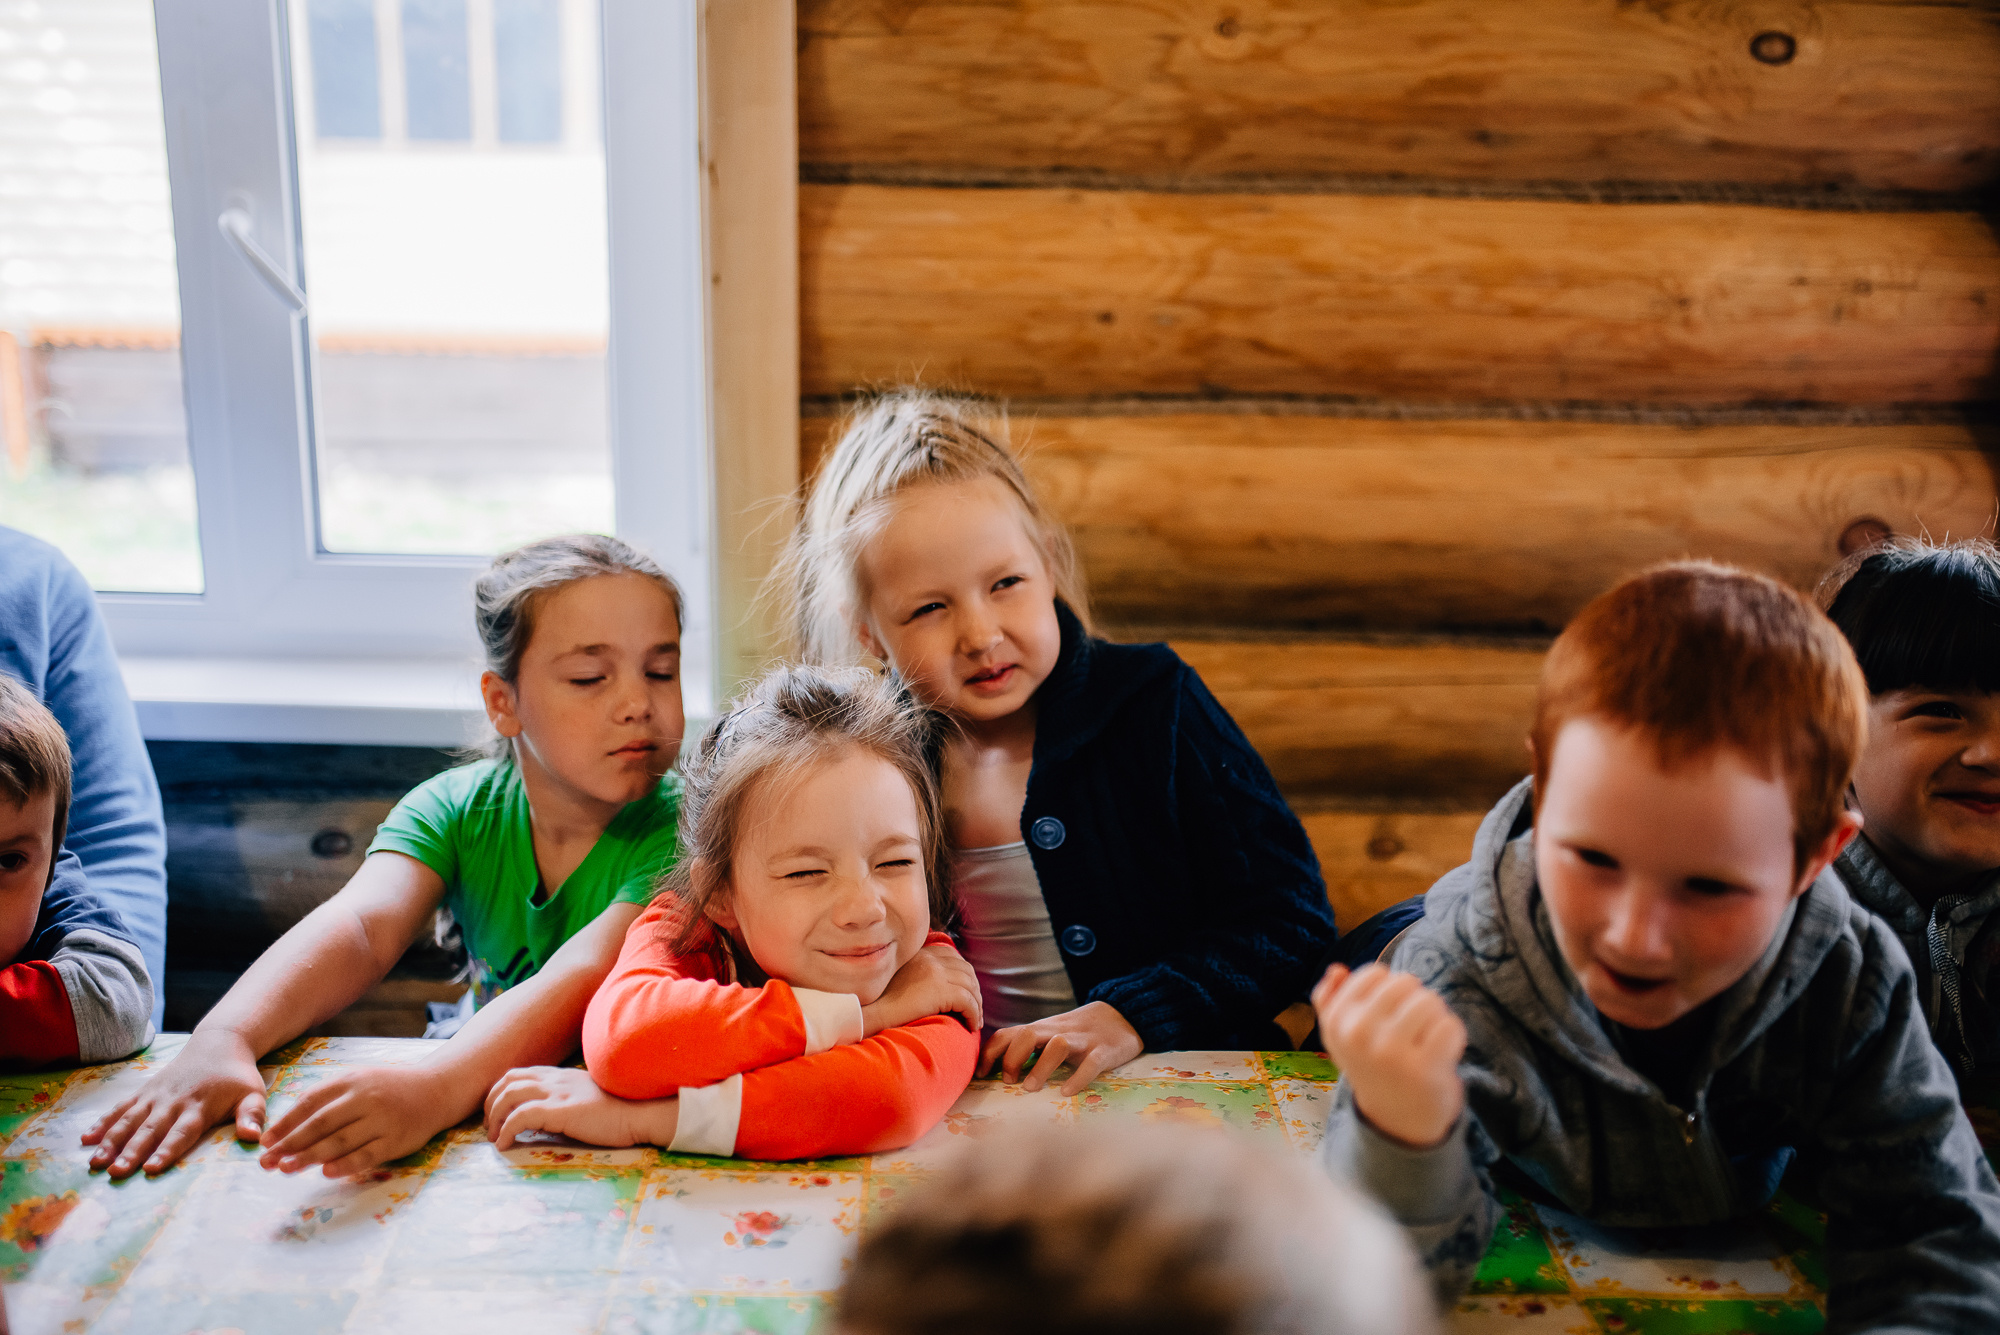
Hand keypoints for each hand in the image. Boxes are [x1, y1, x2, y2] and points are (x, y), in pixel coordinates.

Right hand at [81, 1028, 266, 1177]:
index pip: (181, 1133)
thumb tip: (254, 1138)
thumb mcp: (253, 1094)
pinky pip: (121, 1107)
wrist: (219, 1044)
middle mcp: (173, 1102)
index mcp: (200, 1107)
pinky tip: (86, 1139)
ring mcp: (155, 1096)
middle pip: (150, 1130)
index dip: (167, 1151)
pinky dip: (104, 1122)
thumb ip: (252, 1115)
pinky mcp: (144, 1091)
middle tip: (116, 1172)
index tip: (151, 1169)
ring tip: (96, 1163)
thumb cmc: (237, 1077)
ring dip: (112, 1141)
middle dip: (132, 1152)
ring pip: (130, 1120)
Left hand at [257, 1064, 454, 1177]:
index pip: (310, 1102)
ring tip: (286, 1169)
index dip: (285, 1123)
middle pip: (320, 1124)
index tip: (265, 1141)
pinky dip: (345, 1164)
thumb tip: (289, 1126)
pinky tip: (325, 1173)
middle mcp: (365, 1098)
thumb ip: (328, 1098)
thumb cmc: (389, 1088)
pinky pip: (366, 1155)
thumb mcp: (359, 1081)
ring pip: (339, 1141)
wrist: (436, 1089)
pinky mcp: (396, 1139)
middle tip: (266, 1162)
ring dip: (309, 1157)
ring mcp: (382, 1119)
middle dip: (289, 1144)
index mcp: (351, 1081)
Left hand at [483, 1066, 675, 1149]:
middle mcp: (555, 1080)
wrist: (642, 1112)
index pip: (519, 1074)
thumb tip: (546, 1120)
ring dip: (494, 1118)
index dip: (500, 1092)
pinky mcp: (561, 1111)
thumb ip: (566, 1102)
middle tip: (490, 1126)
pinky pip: (521, 1117)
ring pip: (508, 1096)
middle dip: (490, 1103)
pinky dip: (506, 1131)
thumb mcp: (587, 1099)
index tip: (497, 1114)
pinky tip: (505, 1145)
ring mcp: (558, 1093)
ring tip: (494, 1138)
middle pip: (507, 1081)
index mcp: (561, 1076)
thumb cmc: (621, 1110)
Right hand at [861, 943, 981, 1035]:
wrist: (865, 1012)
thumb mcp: (895, 978)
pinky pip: (967, 1001)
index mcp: (919, 952)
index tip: (965, 991)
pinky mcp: (938, 991)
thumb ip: (914, 973)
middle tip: (974, 1008)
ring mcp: (935, 973)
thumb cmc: (876, 1002)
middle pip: (965, 970)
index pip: (951, 956)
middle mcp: (929, 958)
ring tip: (974, 1020)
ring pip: (970, 986)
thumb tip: (928, 987)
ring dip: (976, 1004)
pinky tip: (970, 1025)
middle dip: (974, 989)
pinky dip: (973, 1014)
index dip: (963, 974)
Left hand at [978, 1001, 1141, 1094]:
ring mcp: (1082, 1041)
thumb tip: (997, 1072)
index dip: (991, 1054)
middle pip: (1028, 1034)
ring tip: (1031, 1088)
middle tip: (1009, 1081)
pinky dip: (1078, 1078)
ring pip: (1057, 1045)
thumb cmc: (1079, 1033)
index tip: (982, 1075)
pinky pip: (1091, 1064)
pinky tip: (1067, 1092)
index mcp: (1042, 1029)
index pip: (1009, 1034)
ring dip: (1041, 1067)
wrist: (1122, 1015)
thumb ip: (1028, 1048)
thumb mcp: (1050, 1035)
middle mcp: (1058, 1032)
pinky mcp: (1104, 1051)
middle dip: (1013, 1058)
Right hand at [1312, 963, 1465, 1148]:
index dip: (1390, 987)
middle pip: (1406, 982)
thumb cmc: (1371, 1065)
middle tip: (1412, 1026)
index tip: (1388, 1013)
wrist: (1396, 1118)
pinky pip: (1450, 1026)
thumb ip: (1330, 1000)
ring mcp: (1391, 1052)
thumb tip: (1337, 969)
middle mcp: (1358, 1034)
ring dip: (1435, 1016)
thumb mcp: (1341, 1036)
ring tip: (1426, 1038)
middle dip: (1416, 999)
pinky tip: (1440, 1053)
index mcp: (1336, 1021)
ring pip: (1430, 1000)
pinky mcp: (1423, 1068)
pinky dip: (1452, 1037)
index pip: (1376, 973)